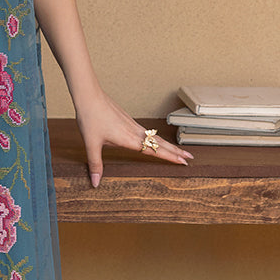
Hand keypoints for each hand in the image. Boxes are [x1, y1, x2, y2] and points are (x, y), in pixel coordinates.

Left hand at [74, 89, 192, 188]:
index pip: (155, 151)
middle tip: (190, 157)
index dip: (170, 157)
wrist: (89, 96)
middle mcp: (135, 132)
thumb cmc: (90, 118)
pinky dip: (157, 138)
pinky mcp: (128, 120)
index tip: (183, 162)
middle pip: (161, 143)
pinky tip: (155, 139)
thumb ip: (95, 164)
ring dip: (168, 144)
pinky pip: (147, 132)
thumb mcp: (91, 144)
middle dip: (176, 151)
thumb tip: (96, 183)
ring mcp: (133, 125)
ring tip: (178, 150)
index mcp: (129, 139)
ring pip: (155, 137)